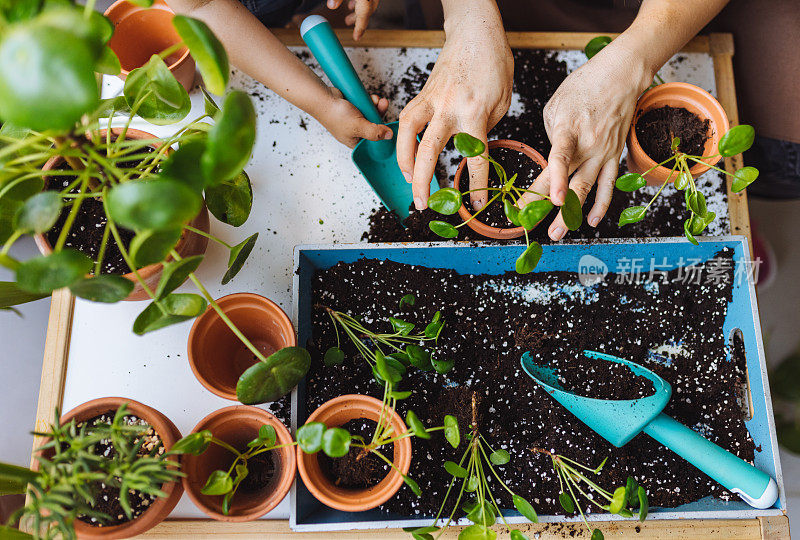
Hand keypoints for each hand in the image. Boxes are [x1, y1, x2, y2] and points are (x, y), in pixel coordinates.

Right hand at [316, 88, 390, 147]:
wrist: (323, 98)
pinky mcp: (353, 109)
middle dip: (379, 114)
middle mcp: (354, 131)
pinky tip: (371, 97)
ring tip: (376, 99)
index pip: (373, 140)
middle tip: (383, 104)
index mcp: (354, 141)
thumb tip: (389, 136)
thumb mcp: (359, 126)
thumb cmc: (335, 115)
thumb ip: (375, 132)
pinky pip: (366, 106)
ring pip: (371, 114)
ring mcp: (354, 119)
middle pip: (374, 125)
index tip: (387, 123)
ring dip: (375, 106)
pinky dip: (369, 101)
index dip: (382, 132)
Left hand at [326, 0, 379, 40]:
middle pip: (367, 12)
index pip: (363, 16)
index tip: (356, 38)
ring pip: (368, 6)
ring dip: (358, 12)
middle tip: (347, 24)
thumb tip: (331, 5)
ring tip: (348, 17)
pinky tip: (352, 3)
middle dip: (357, 20)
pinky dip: (360, 3)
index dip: (360, 29)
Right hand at [397, 1, 511, 209]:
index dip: (474, 185)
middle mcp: (448, 107)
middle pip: (428, 150)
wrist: (476, 32)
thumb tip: (469, 151)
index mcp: (474, 112)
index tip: (473, 204)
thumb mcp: (501, 102)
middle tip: (422, 203)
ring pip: (407, 133)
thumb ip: (483, 129)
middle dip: (423, 181)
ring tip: (409, 181)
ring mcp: (431, 99)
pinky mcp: (422, 94)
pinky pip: (407, 121)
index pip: (473, 157)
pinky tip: (409, 156)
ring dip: (404, 161)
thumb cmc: (493, 64)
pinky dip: (404, 141)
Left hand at [517, 40, 654, 239]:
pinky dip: (601, 205)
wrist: (620, 76)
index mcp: (569, 131)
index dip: (553, 181)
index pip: (560, 159)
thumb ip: (551, 136)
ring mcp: (603, 153)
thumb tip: (550, 159)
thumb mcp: (555, 107)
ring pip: (587, 190)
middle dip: (547, 206)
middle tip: (529, 223)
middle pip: (568, 182)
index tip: (548, 200)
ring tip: (557, 233)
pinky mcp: (614, 156)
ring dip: (572, 214)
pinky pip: (608, 185)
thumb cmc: (584, 87)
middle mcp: (589, 146)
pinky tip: (591, 221)